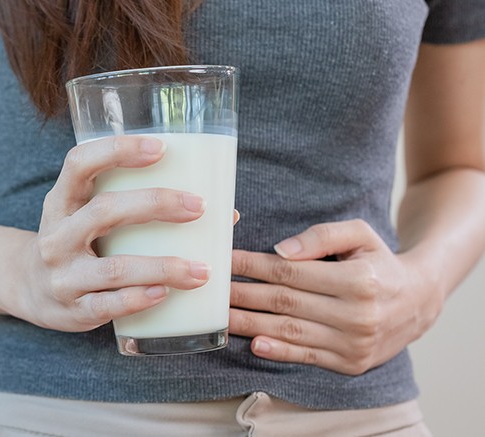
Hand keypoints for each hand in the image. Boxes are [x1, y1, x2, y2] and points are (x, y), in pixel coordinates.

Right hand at [11, 135, 210, 331]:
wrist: (28, 288)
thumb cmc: (77, 243)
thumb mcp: (85, 213)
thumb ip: (137, 205)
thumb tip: (225, 212)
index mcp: (61, 201)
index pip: (79, 164)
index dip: (117, 151)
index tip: (161, 149)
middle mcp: (57, 235)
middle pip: (104, 211)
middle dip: (155, 205)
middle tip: (199, 207)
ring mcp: (62, 274)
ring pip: (115, 268)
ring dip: (162, 266)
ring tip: (202, 270)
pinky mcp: (73, 309)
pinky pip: (109, 305)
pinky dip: (140, 298)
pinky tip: (166, 293)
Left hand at [229, 219, 444, 374]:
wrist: (418, 302)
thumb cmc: (378, 262)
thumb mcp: (361, 235)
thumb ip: (323, 235)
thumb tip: (281, 250)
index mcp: (359, 280)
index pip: (291, 272)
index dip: (252, 266)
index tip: (225, 260)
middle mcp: (358, 314)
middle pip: (285, 302)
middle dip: (242, 295)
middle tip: (211, 290)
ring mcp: (354, 343)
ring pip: (290, 331)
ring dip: (250, 324)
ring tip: (220, 316)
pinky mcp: (350, 363)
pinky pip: (306, 356)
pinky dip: (278, 352)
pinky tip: (254, 343)